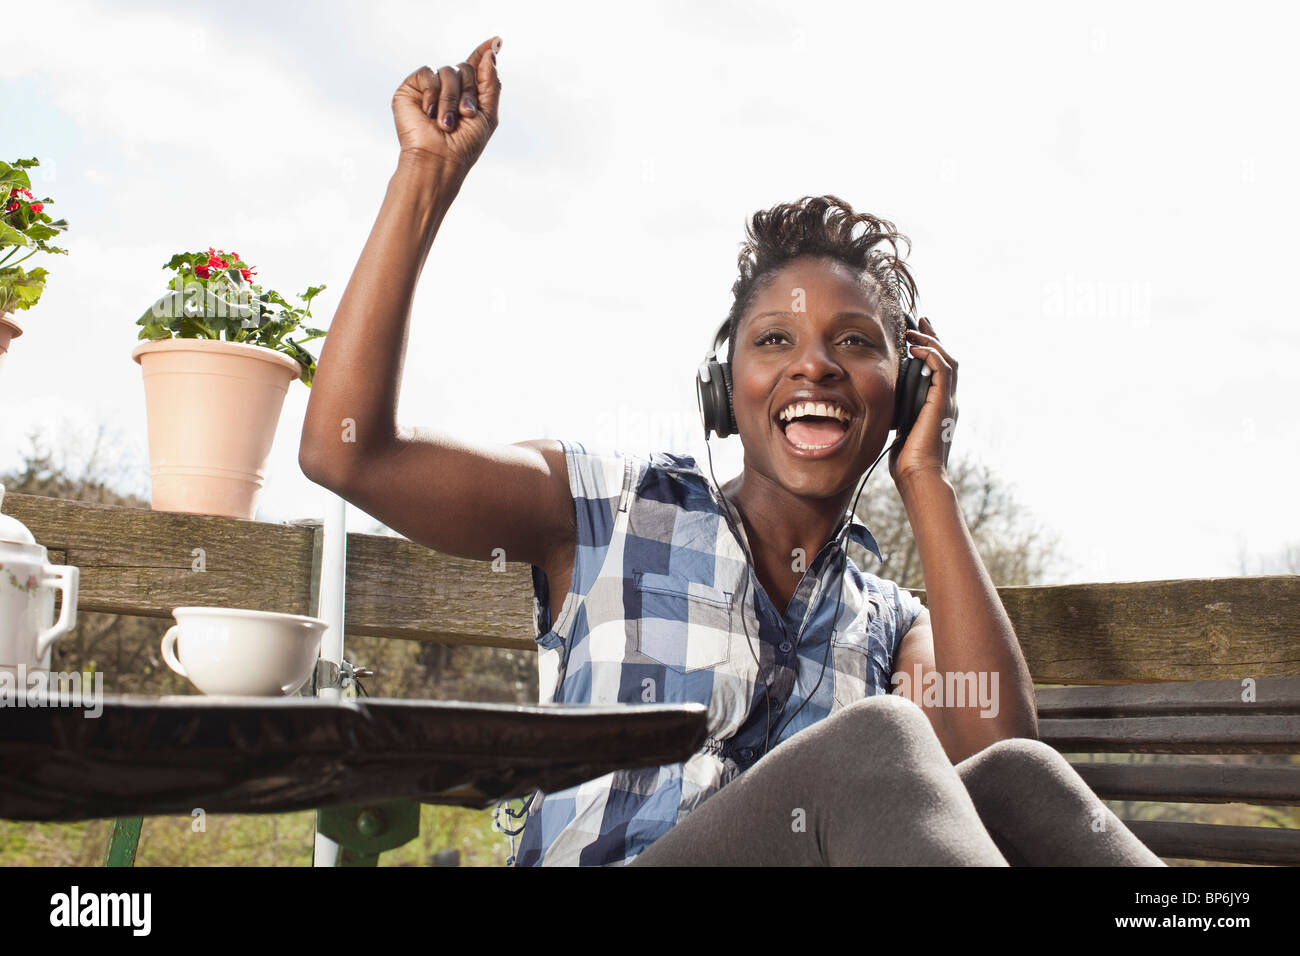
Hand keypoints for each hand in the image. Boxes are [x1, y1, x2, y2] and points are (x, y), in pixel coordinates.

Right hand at [392, 36, 502, 174]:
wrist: (439, 160)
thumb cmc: (464, 145)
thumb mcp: (487, 114)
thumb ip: (491, 83)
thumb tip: (491, 51)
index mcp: (467, 96)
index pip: (475, 67)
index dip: (484, 54)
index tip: (496, 41)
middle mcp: (448, 90)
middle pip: (465, 69)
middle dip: (469, 92)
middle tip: (466, 115)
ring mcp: (429, 89)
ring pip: (448, 71)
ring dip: (451, 99)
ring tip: (446, 123)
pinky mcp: (411, 89)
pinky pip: (428, 74)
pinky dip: (432, 94)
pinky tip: (429, 113)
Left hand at [888, 315, 958, 486]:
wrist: (918, 476)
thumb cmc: (906, 460)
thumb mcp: (900, 428)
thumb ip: (899, 412)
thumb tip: (884, 404)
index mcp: (938, 406)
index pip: (938, 369)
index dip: (928, 349)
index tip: (914, 334)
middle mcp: (947, 401)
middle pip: (947, 359)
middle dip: (933, 337)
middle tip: (919, 320)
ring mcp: (948, 402)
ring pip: (948, 360)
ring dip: (931, 341)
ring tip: (914, 331)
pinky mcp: (944, 403)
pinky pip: (943, 369)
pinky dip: (931, 354)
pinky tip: (916, 347)